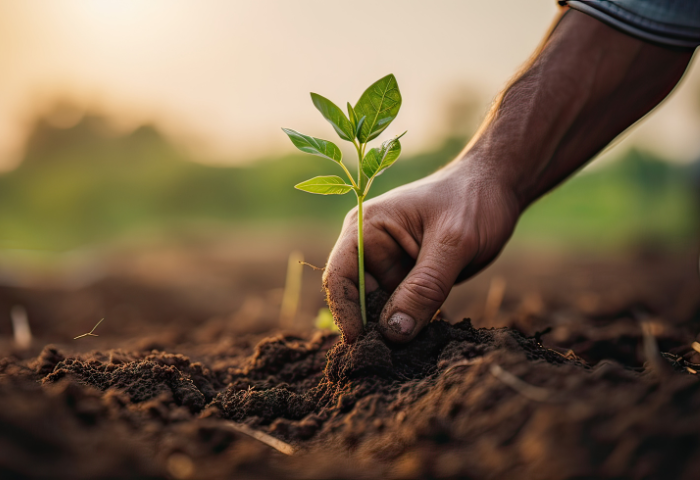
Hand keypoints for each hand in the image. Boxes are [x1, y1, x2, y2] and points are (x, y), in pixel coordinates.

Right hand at [323, 160, 519, 342]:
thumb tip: (394, 333)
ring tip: (408, 357)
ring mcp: (391, 266)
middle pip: (358, 299)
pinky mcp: (411, 280)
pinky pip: (403, 311)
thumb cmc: (473, 201)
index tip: (361, 344)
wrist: (498, 188)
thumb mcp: (453, 243)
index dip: (345, 312)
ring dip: (393, 332)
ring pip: (381, 310)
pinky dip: (411, 327)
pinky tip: (423, 345)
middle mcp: (371, 249)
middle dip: (371, 329)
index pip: (339, 276)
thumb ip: (424, 287)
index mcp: (366, 229)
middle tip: (389, 362)